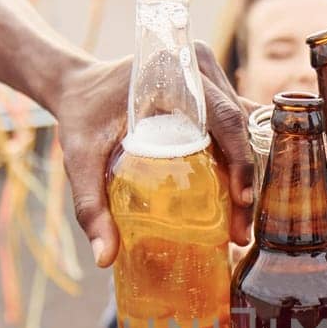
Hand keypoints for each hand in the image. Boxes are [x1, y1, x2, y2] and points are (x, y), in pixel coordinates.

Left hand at [50, 44, 258, 267]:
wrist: (78, 88)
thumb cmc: (81, 119)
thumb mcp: (80, 160)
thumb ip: (90, 206)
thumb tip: (104, 259)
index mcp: (171, 72)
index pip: (222, 116)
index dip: (241, 159)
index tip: (241, 202)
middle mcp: (198, 68)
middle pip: (240, 126)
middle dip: (248, 179)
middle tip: (240, 231)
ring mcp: (209, 77)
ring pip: (245, 127)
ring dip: (248, 173)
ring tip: (240, 223)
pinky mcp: (212, 91)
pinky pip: (237, 126)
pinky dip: (241, 159)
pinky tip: (238, 198)